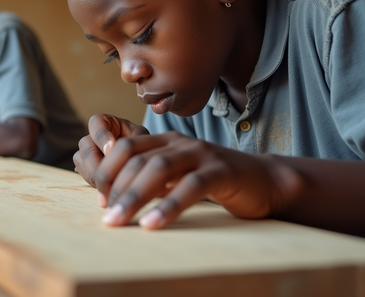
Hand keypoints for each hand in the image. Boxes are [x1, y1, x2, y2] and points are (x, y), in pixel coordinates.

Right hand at [73, 114, 148, 205]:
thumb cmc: (143, 145)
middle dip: (98, 162)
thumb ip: (135, 142)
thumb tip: (122, 153)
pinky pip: (82, 172)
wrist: (142, 161)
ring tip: (113, 184)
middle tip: (113, 175)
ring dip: (95, 174)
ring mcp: (86, 151)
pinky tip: (108, 187)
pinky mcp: (84, 167)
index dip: (102, 137)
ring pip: (80, 160)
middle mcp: (92, 135)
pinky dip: (93, 181)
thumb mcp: (143, 139)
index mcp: (106, 122)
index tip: (111, 150)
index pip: (96, 123)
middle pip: (85, 144)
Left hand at [97, 131, 303, 229]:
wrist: (262, 180)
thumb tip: (114, 199)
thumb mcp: (176, 176)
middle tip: (107, 217)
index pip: (126, 148)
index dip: (109, 172)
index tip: (101, 200)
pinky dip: (169, 206)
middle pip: (138, 159)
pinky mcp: (221, 171)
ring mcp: (201, 153)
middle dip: (117, 188)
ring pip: (159, 168)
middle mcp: (179, 142)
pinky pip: (191, 186)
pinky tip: (153, 224)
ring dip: (135, 196)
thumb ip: (151, 180)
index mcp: (165, 140)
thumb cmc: (213, 181)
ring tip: (120, 220)